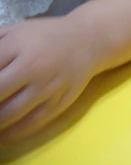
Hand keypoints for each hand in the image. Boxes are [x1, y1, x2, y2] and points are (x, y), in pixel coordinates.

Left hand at [0, 17, 96, 142]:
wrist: (89, 40)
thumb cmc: (44, 35)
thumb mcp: (14, 31)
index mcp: (18, 45)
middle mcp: (34, 66)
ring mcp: (48, 87)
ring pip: (9, 114)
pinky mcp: (60, 102)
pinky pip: (32, 123)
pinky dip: (12, 133)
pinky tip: (2, 133)